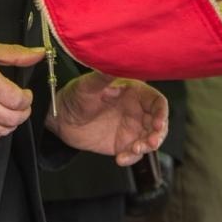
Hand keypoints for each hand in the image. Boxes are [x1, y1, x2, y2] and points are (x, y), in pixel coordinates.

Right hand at [0, 40, 43, 140]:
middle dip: (23, 112)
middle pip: (13, 118)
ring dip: (11, 122)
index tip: (25, 93)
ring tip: (8, 111)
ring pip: (2, 130)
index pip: (17, 100)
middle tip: (21, 104)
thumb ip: (14, 53)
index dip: (27, 98)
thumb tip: (38, 53)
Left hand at [46, 72, 168, 166]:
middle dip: (158, 135)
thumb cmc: (75, 95)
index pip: (157, 102)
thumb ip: (104, 76)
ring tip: (134, 150)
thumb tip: (117, 62)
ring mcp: (131, 128)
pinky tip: (120, 159)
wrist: (60, 118)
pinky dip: (131, 158)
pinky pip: (134, 154)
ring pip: (150, 140)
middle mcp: (137, 110)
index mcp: (134, 93)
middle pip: (158, 123)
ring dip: (147, 147)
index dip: (162, 113)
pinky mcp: (123, 144)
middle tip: (150, 143)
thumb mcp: (88, 85)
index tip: (158, 124)